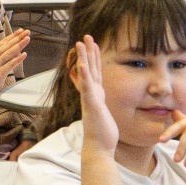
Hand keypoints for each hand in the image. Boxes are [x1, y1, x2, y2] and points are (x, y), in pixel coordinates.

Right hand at [0, 29, 29, 107]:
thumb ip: (2, 58)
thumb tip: (17, 52)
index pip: (3, 42)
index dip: (12, 36)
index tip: (21, 31)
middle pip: (7, 45)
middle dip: (18, 37)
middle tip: (27, 31)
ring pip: (9, 52)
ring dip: (19, 45)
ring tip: (27, 39)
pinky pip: (10, 64)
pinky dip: (18, 59)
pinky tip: (25, 54)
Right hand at [67, 36, 118, 155]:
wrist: (98, 148)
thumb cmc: (103, 135)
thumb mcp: (105, 116)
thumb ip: (103, 107)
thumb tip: (104, 105)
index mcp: (95, 96)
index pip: (94, 73)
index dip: (93, 58)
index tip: (93, 45)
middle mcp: (90, 95)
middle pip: (89, 69)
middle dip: (87, 52)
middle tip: (85, 36)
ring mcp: (89, 99)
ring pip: (86, 74)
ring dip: (83, 57)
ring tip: (81, 43)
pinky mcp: (92, 105)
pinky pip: (87, 87)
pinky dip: (84, 74)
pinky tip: (82, 63)